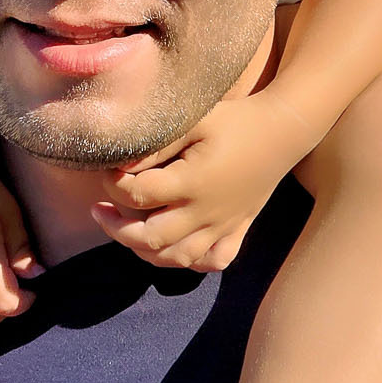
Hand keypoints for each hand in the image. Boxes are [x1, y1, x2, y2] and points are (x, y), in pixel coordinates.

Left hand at [91, 89, 315, 272]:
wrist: (283, 129)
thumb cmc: (235, 120)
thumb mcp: (193, 121)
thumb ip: (155, 145)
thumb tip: (118, 164)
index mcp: (192, 183)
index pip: (137, 195)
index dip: (112, 185)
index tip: (107, 170)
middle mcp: (206, 212)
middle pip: (150, 239)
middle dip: (116, 229)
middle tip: (99, 211)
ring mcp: (223, 226)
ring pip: (177, 258)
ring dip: (144, 250)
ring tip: (126, 230)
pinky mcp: (237, 229)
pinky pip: (213, 261)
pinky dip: (191, 262)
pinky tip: (174, 247)